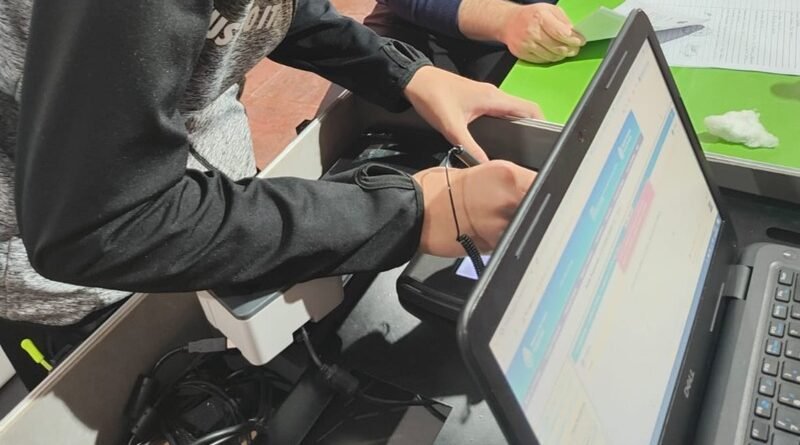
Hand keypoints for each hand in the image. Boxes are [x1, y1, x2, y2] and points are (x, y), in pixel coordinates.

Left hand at [404, 66, 542, 161]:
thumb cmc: (434, 97)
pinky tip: (500, 139)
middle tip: (534, 152)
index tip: (548, 142)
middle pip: (524, 111)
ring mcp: (487, 96)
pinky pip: (500, 112)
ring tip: (520, 149)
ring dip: (519, 126)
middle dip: (533, 129)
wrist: (415, 80)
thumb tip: (485, 166)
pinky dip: (506, 123)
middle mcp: (495, 95)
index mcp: (494, 98)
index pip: (530, 109)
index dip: (543, 123)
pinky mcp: (478, 99)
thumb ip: (470, 148)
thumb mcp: (451, 127)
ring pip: (512, 112)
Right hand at [412, 161, 536, 256]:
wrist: (416, 210)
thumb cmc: (439, 188)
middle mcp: (510, 198)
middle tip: (526, 211)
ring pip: (527, 227)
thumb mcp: (479, 171)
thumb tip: (526, 191)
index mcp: (507, 175)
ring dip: (523, 227)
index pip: (545, 182)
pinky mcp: (494, 245)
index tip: (548, 194)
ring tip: (503, 224)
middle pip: (540, 207)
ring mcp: (503, 224)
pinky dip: (507, 241)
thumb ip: (507, 181)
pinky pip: (510, 243)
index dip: (550, 190)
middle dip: (537, 211)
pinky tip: (493, 235)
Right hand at [499, 3, 585, 63]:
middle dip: (570, 49)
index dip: (573, 40)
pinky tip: (553, 53)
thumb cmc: (531, 15)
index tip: (580, 41)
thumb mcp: (549, 9)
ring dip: (561, 55)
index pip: (561, 33)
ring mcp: (526, 44)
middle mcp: (532, 31)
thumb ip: (563, 20)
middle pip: (557, 47)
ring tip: (565, 51)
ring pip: (550, 56)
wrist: (508, 22)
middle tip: (575, 49)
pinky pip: (541, 60)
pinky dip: (550, 58)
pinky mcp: (522, 54)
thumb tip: (574, 33)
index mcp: (540, 17)